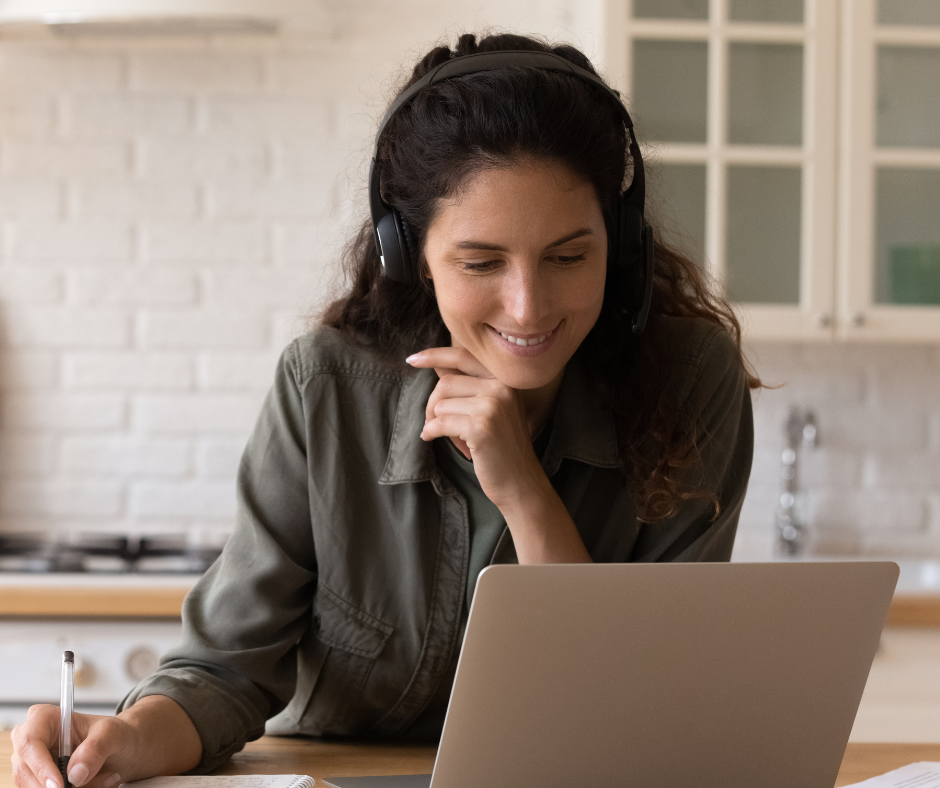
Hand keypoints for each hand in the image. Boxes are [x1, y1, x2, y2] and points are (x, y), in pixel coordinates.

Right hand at [11, 706, 131, 787]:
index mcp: (44, 718)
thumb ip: (96, 748)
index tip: (60, 785)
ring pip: (36, 787)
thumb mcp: (113, 733)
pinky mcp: (36, 781)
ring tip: (101, 779)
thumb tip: (74, 773)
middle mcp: (30, 741)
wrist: (122, 749)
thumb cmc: (114, 734)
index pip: (29, 743)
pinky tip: (92, 784)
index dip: (41, 767)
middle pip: (27, 772)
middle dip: (60, 785)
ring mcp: (30, 764)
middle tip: (94, 782)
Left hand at [407, 346, 545, 511]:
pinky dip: (430, 432)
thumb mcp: (491, 409)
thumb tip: (437, 365)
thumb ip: (467, 385)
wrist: (520, 481)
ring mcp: (493, 406)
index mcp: (505, 379)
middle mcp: (502, 387)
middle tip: (433, 423)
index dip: (435, 355)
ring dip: (435, 422)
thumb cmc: (502, 446)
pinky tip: (431, 438)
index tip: (412, 359)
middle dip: (432, 404)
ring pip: (441, 404)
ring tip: (450, 437)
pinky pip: (440, 423)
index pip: (464, 356)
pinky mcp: (481, 427)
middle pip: (446, 383)